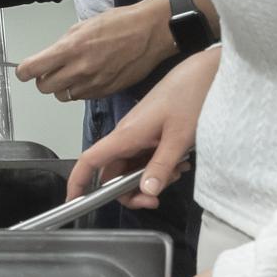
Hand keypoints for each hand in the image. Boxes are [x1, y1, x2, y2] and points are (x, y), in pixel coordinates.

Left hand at [17, 0, 175, 102]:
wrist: (150, 32)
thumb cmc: (119, 23)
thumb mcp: (82, 26)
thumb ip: (62, 44)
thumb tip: (49, 57)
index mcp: (70, 49)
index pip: (32, 69)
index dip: (24, 71)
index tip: (24, 71)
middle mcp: (79, 69)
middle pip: (44, 87)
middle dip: (43, 79)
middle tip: (50, 71)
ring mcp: (94, 83)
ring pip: (63, 96)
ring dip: (62, 87)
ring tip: (73, 73)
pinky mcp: (106, 92)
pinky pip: (83, 97)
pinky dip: (80, 90)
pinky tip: (89, 76)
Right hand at [65, 45, 218, 206]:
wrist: (202, 74)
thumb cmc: (189, 97)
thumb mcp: (179, 138)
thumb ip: (161, 167)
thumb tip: (146, 191)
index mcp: (126, 135)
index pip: (90, 160)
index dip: (77, 181)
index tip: (73, 201)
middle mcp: (126, 136)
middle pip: (113, 173)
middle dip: (131, 191)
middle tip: (155, 199)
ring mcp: (137, 134)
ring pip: (131, 168)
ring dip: (150, 179)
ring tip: (176, 173)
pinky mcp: (149, 133)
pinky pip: (144, 158)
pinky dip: (158, 167)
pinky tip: (178, 163)